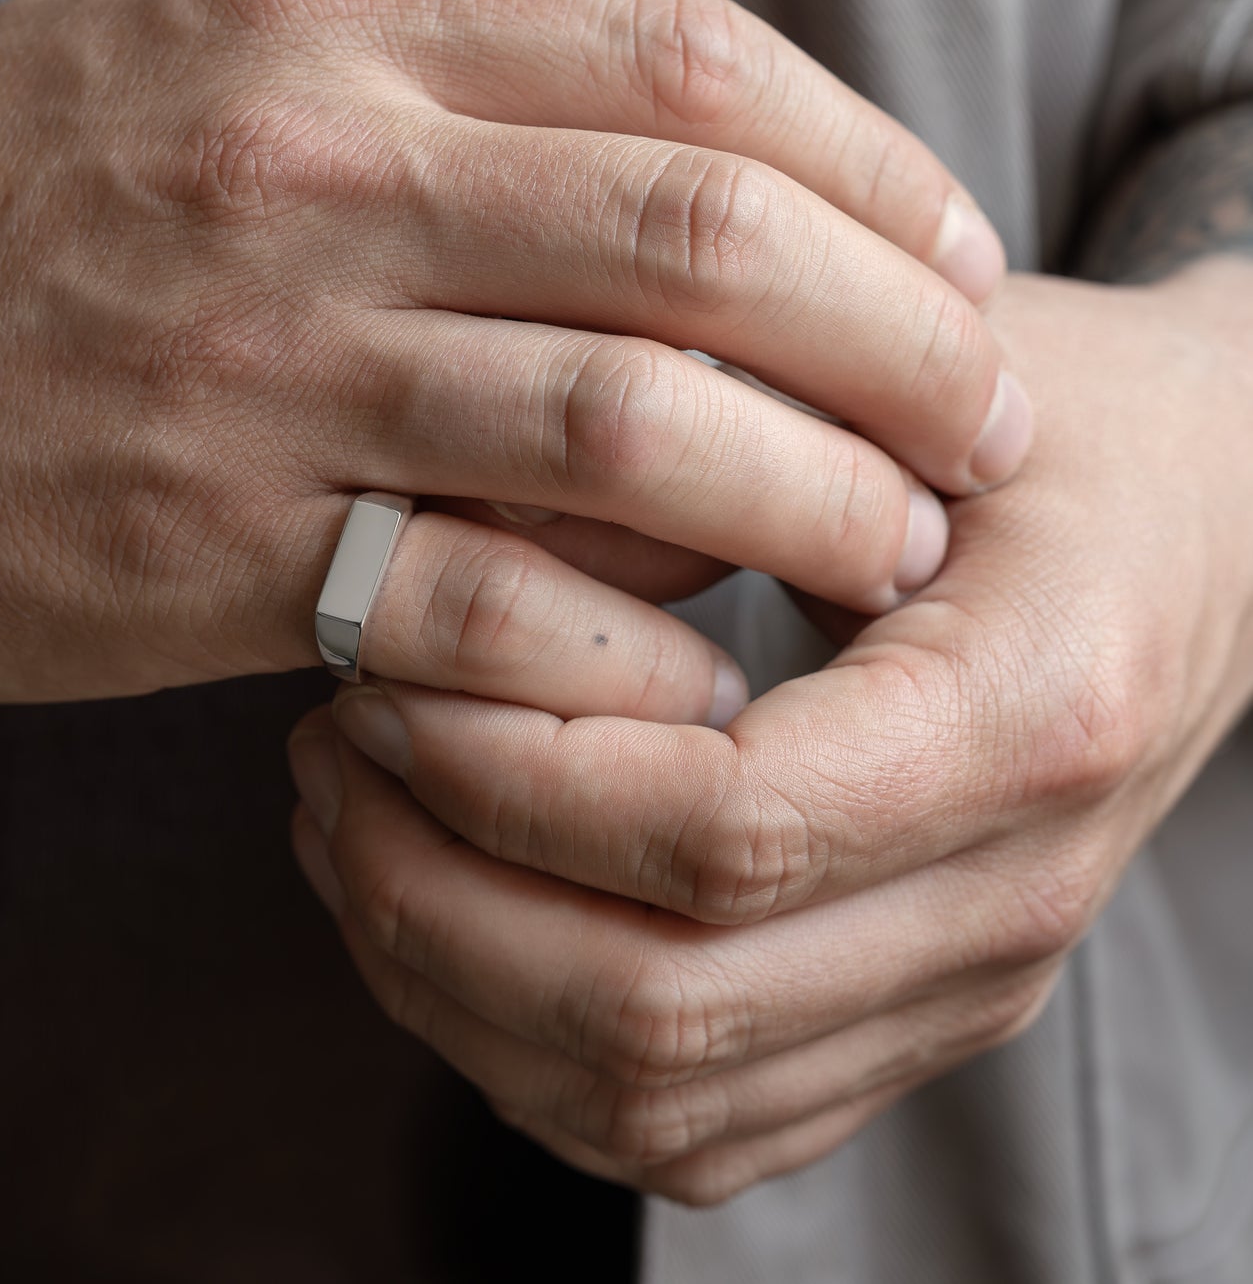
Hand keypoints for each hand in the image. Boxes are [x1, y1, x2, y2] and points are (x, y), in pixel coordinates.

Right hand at [0, 0, 1024, 702]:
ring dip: (806, 500)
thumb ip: (474, 42)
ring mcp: (267, 365)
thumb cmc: (18, 203)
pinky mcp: (213, 551)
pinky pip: (484, 602)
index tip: (959, 269)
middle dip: (898, 345)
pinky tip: (698, 679)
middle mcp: (320, 170)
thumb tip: (690, 11)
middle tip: (982, 427)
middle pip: (705, 238)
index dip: (874, 177)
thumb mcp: (227, 46)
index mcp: (339, 21)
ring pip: (624, 422)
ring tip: (892, 551)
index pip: (695, 70)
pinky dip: (625, 650)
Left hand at [291, 261, 1252, 1201]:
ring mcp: (959, 990)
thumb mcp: (909, 378)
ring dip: (454, 981)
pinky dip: (518, 1044)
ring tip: (351, 825)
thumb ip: (709, 444)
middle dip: (439, 896)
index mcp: (1027, 718)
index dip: (517, 771)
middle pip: (663, 1007)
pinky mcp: (904, 1022)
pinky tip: (437, 910)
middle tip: (335, 752)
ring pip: (653, 1098)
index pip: (727, 831)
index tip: (389, 681)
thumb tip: (464, 541)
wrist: (1213, 531)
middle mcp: (1006, 900)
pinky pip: (683, 1122)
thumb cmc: (1058, 431)